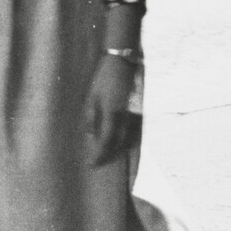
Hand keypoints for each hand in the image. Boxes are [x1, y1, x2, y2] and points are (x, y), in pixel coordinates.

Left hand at [86, 53, 139, 167]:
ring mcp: (135, 115)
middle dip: (111, 159)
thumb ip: (91, 118)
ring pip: (131, 142)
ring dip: (125, 156)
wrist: (123, 62)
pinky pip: (136, 134)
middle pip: (120, 146)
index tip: (92, 165)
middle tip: (102, 168)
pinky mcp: (139, 112)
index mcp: (112, 114)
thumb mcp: (92, 97)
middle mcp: (126, 117)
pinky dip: (132, 146)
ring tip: (117, 166)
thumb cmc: (104, 78)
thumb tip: (91, 136)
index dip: (99, 155)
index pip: (106, 142)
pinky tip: (128, 152)